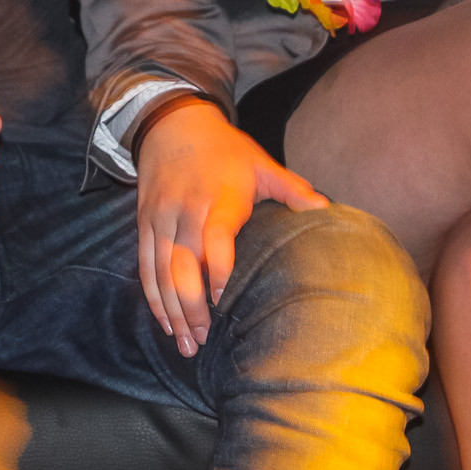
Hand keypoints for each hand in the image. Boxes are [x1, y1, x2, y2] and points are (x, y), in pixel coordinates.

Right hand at [133, 99, 326, 355]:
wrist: (173, 125)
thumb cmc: (225, 150)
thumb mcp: (261, 162)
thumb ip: (292, 189)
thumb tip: (326, 209)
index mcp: (219, 196)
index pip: (214, 237)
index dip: (217, 269)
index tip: (223, 298)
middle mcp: (186, 209)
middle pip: (182, 264)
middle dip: (191, 305)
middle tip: (206, 339)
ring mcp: (161, 218)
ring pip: (160, 272)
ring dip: (172, 311)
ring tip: (187, 344)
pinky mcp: (145, 223)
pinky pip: (145, 266)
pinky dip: (153, 297)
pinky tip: (166, 322)